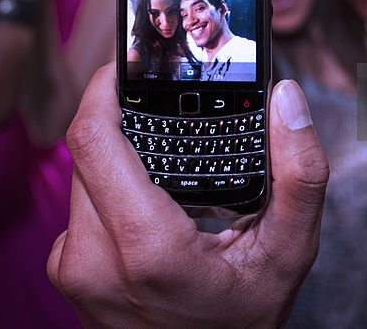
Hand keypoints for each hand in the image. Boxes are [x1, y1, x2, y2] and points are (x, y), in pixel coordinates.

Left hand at [48, 65, 327, 327]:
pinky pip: (79, 207)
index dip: (103, 87)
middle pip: (88, 151)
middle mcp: (91, 259)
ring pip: (82, 176)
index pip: (92, 138)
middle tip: (163, 106)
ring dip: (117, 157)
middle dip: (123, 121)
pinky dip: (111, 191)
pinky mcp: (66, 275)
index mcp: (144, 247)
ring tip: (166, 160)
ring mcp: (72, 271)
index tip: (129, 64)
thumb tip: (287, 100)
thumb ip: (300, 174)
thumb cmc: (243, 321)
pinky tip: (151, 202)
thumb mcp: (290, 251)